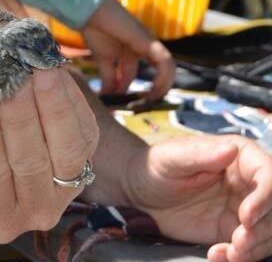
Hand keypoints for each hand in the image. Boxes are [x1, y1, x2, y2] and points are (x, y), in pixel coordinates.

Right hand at [0, 68, 98, 243]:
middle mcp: (34, 214)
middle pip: (31, 162)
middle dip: (21, 115)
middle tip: (13, 75)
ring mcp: (68, 192)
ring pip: (67, 149)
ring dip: (53, 103)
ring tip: (38, 67)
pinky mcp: (90, 161)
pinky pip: (85, 129)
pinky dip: (69, 96)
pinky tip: (53, 67)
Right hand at [81, 0, 174, 99]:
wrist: (91, 12)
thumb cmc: (95, 29)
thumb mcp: (103, 59)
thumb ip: (108, 77)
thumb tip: (107, 98)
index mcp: (128, 50)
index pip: (131, 74)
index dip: (128, 90)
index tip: (122, 105)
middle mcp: (143, 48)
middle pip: (156, 73)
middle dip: (152, 91)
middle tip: (141, 107)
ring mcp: (149, 44)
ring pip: (166, 68)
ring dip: (161, 87)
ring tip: (149, 102)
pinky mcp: (150, 42)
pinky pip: (165, 63)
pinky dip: (163, 78)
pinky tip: (154, 91)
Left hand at [125, 136, 271, 261]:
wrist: (140, 191)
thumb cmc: (154, 165)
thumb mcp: (172, 157)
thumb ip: (201, 154)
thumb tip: (232, 149)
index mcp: (238, 156)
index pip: (268, 176)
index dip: (266, 198)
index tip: (246, 217)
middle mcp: (248, 183)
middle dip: (262, 231)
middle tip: (237, 243)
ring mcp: (243, 208)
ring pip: (267, 233)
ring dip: (253, 249)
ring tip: (228, 254)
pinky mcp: (233, 230)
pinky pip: (249, 248)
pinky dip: (239, 257)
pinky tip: (217, 256)